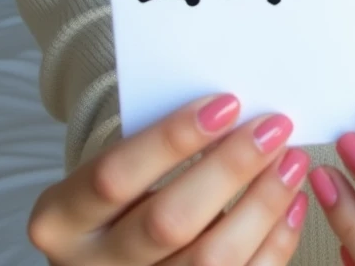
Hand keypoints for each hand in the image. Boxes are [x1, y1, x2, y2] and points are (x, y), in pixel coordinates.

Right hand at [28, 94, 308, 264]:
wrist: (111, 248)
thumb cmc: (125, 187)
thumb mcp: (119, 163)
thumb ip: (161, 144)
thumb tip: (235, 110)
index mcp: (61, 218)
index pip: (115, 175)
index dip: (172, 139)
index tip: (228, 103)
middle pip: (168, 221)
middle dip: (230, 169)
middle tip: (274, 128)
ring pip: (210, 260)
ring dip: (262, 205)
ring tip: (292, 160)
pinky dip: (275, 242)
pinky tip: (292, 203)